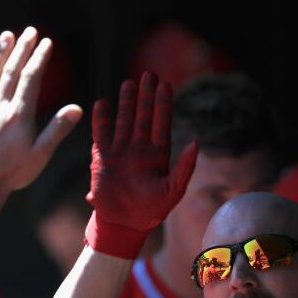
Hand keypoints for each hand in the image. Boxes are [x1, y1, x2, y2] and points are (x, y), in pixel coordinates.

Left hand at [0, 27, 82, 232]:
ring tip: (10, 34)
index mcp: (19, 115)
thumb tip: (77, 109)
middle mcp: (2, 107)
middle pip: (13, 70)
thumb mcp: (42, 153)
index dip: (40, 59)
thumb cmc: (15, 171)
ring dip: (5, 52)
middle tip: (32, 30)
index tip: (48, 43)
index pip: (31, 79)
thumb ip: (57, 129)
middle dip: (23, 48)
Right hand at [84, 71, 197, 258]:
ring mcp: (120, 151)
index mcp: (158, 155)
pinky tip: (103, 103)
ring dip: (126, 102)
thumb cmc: (151, 211)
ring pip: (124, 120)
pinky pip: (101, 133)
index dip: (163, 104)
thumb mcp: (173, 190)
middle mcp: (139, 149)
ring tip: (129, 82)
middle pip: (143, 116)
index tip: (166, 84)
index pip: (162, 123)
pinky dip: (101, 119)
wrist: (123, 224)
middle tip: (149, 73)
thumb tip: (196, 143)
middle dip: (146, 96)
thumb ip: (185, 167)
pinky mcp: (102, 157)